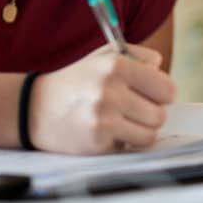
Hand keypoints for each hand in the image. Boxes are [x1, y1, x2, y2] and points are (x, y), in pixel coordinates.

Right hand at [27, 45, 176, 154]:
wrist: (35, 108)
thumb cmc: (77, 81)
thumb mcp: (104, 55)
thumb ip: (138, 57)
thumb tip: (161, 70)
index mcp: (116, 65)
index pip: (167, 88)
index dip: (162, 94)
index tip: (153, 96)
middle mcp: (111, 91)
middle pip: (160, 115)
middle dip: (149, 114)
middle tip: (132, 110)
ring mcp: (103, 119)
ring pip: (149, 135)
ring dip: (139, 131)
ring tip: (121, 122)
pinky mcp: (97, 143)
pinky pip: (129, 147)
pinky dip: (121, 143)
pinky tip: (104, 132)